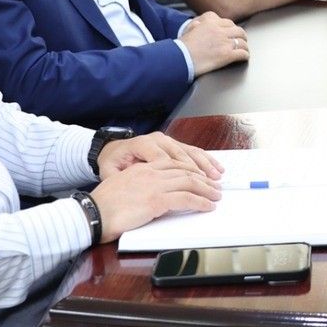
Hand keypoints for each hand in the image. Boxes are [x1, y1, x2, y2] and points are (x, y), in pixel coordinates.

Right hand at [91, 157, 223, 241]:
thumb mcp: (123, 187)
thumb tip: (154, 195)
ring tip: (216, 196)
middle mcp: (150, 172)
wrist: (92, 214)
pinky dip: (201, 202)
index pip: (173, 163)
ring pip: (190, 182)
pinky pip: (186, 199)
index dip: (191, 168)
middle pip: (185, 171)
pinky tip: (208, 206)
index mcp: (142, 168)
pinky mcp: (156, 200)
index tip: (201, 175)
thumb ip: (140, 184)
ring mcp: (154, 185)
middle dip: (203, 178)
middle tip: (215, 185)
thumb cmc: (103, 206)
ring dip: (207, 190)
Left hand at [96, 131, 222, 178]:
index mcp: (140, 144)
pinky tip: (215, 167)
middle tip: (208, 185)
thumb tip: (131, 186)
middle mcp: (156, 139)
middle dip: (196, 171)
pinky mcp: (173, 144)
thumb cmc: (113, 163)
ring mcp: (166, 140)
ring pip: (189, 152)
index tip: (186, 187)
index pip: (162, 159)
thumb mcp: (110, 171)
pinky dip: (205, 160)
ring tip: (216, 177)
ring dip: (204, 165)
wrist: (114, 151)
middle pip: (180, 155)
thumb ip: (120, 178)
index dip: (176, 173)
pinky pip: (192, 151)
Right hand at [180, 12, 248, 72]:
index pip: (228, 22)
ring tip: (244, 50)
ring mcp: (224, 42)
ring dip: (245, 46)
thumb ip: (196, 25)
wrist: (179, 58)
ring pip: (242, 42)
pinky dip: (245, 56)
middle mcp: (219, 30)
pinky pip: (242, 53)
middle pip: (238, 31)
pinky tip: (244, 58)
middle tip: (241, 41)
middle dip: (241, 36)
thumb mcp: (189, 30)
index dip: (232, 28)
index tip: (232, 32)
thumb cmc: (182, 47)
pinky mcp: (227, 55)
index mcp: (210, 22)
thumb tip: (197, 24)